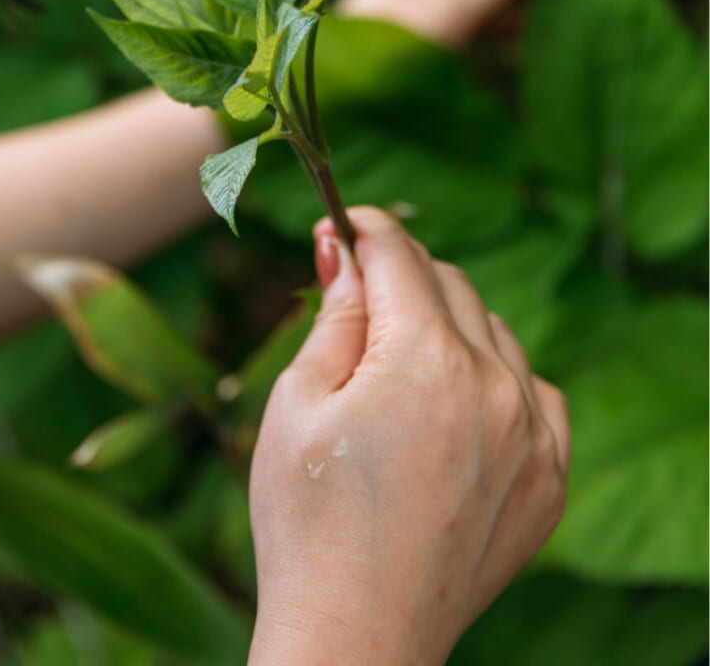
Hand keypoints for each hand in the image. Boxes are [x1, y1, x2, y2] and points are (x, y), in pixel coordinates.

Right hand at [248, 208, 569, 665]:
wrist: (355, 637)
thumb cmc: (308, 520)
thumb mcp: (299, 399)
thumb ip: (336, 311)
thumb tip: (346, 244)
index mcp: (426, 361)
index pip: (400, 256)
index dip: (364, 229)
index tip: (342, 225)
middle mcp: (494, 387)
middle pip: (449, 284)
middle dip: (401, 279)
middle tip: (356, 306)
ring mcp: (533, 435)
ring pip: (493, 332)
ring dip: (449, 329)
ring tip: (398, 376)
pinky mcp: (550, 477)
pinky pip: (533, 390)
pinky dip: (497, 382)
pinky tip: (455, 411)